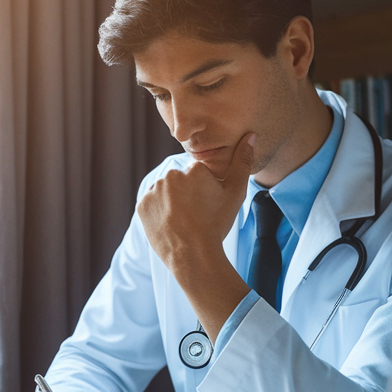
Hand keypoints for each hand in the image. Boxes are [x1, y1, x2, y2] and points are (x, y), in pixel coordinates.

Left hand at [137, 131, 255, 276]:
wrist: (193, 256)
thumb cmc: (217, 224)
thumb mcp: (235, 194)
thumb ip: (242, 163)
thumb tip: (249, 135)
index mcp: (193, 169)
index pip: (198, 174)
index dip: (205, 190)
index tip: (207, 206)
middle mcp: (171, 175)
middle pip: (180, 181)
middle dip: (187, 193)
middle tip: (196, 215)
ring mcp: (153, 190)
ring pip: (165, 191)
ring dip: (172, 202)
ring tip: (183, 221)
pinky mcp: (142, 206)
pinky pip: (152, 204)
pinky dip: (159, 212)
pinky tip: (171, 224)